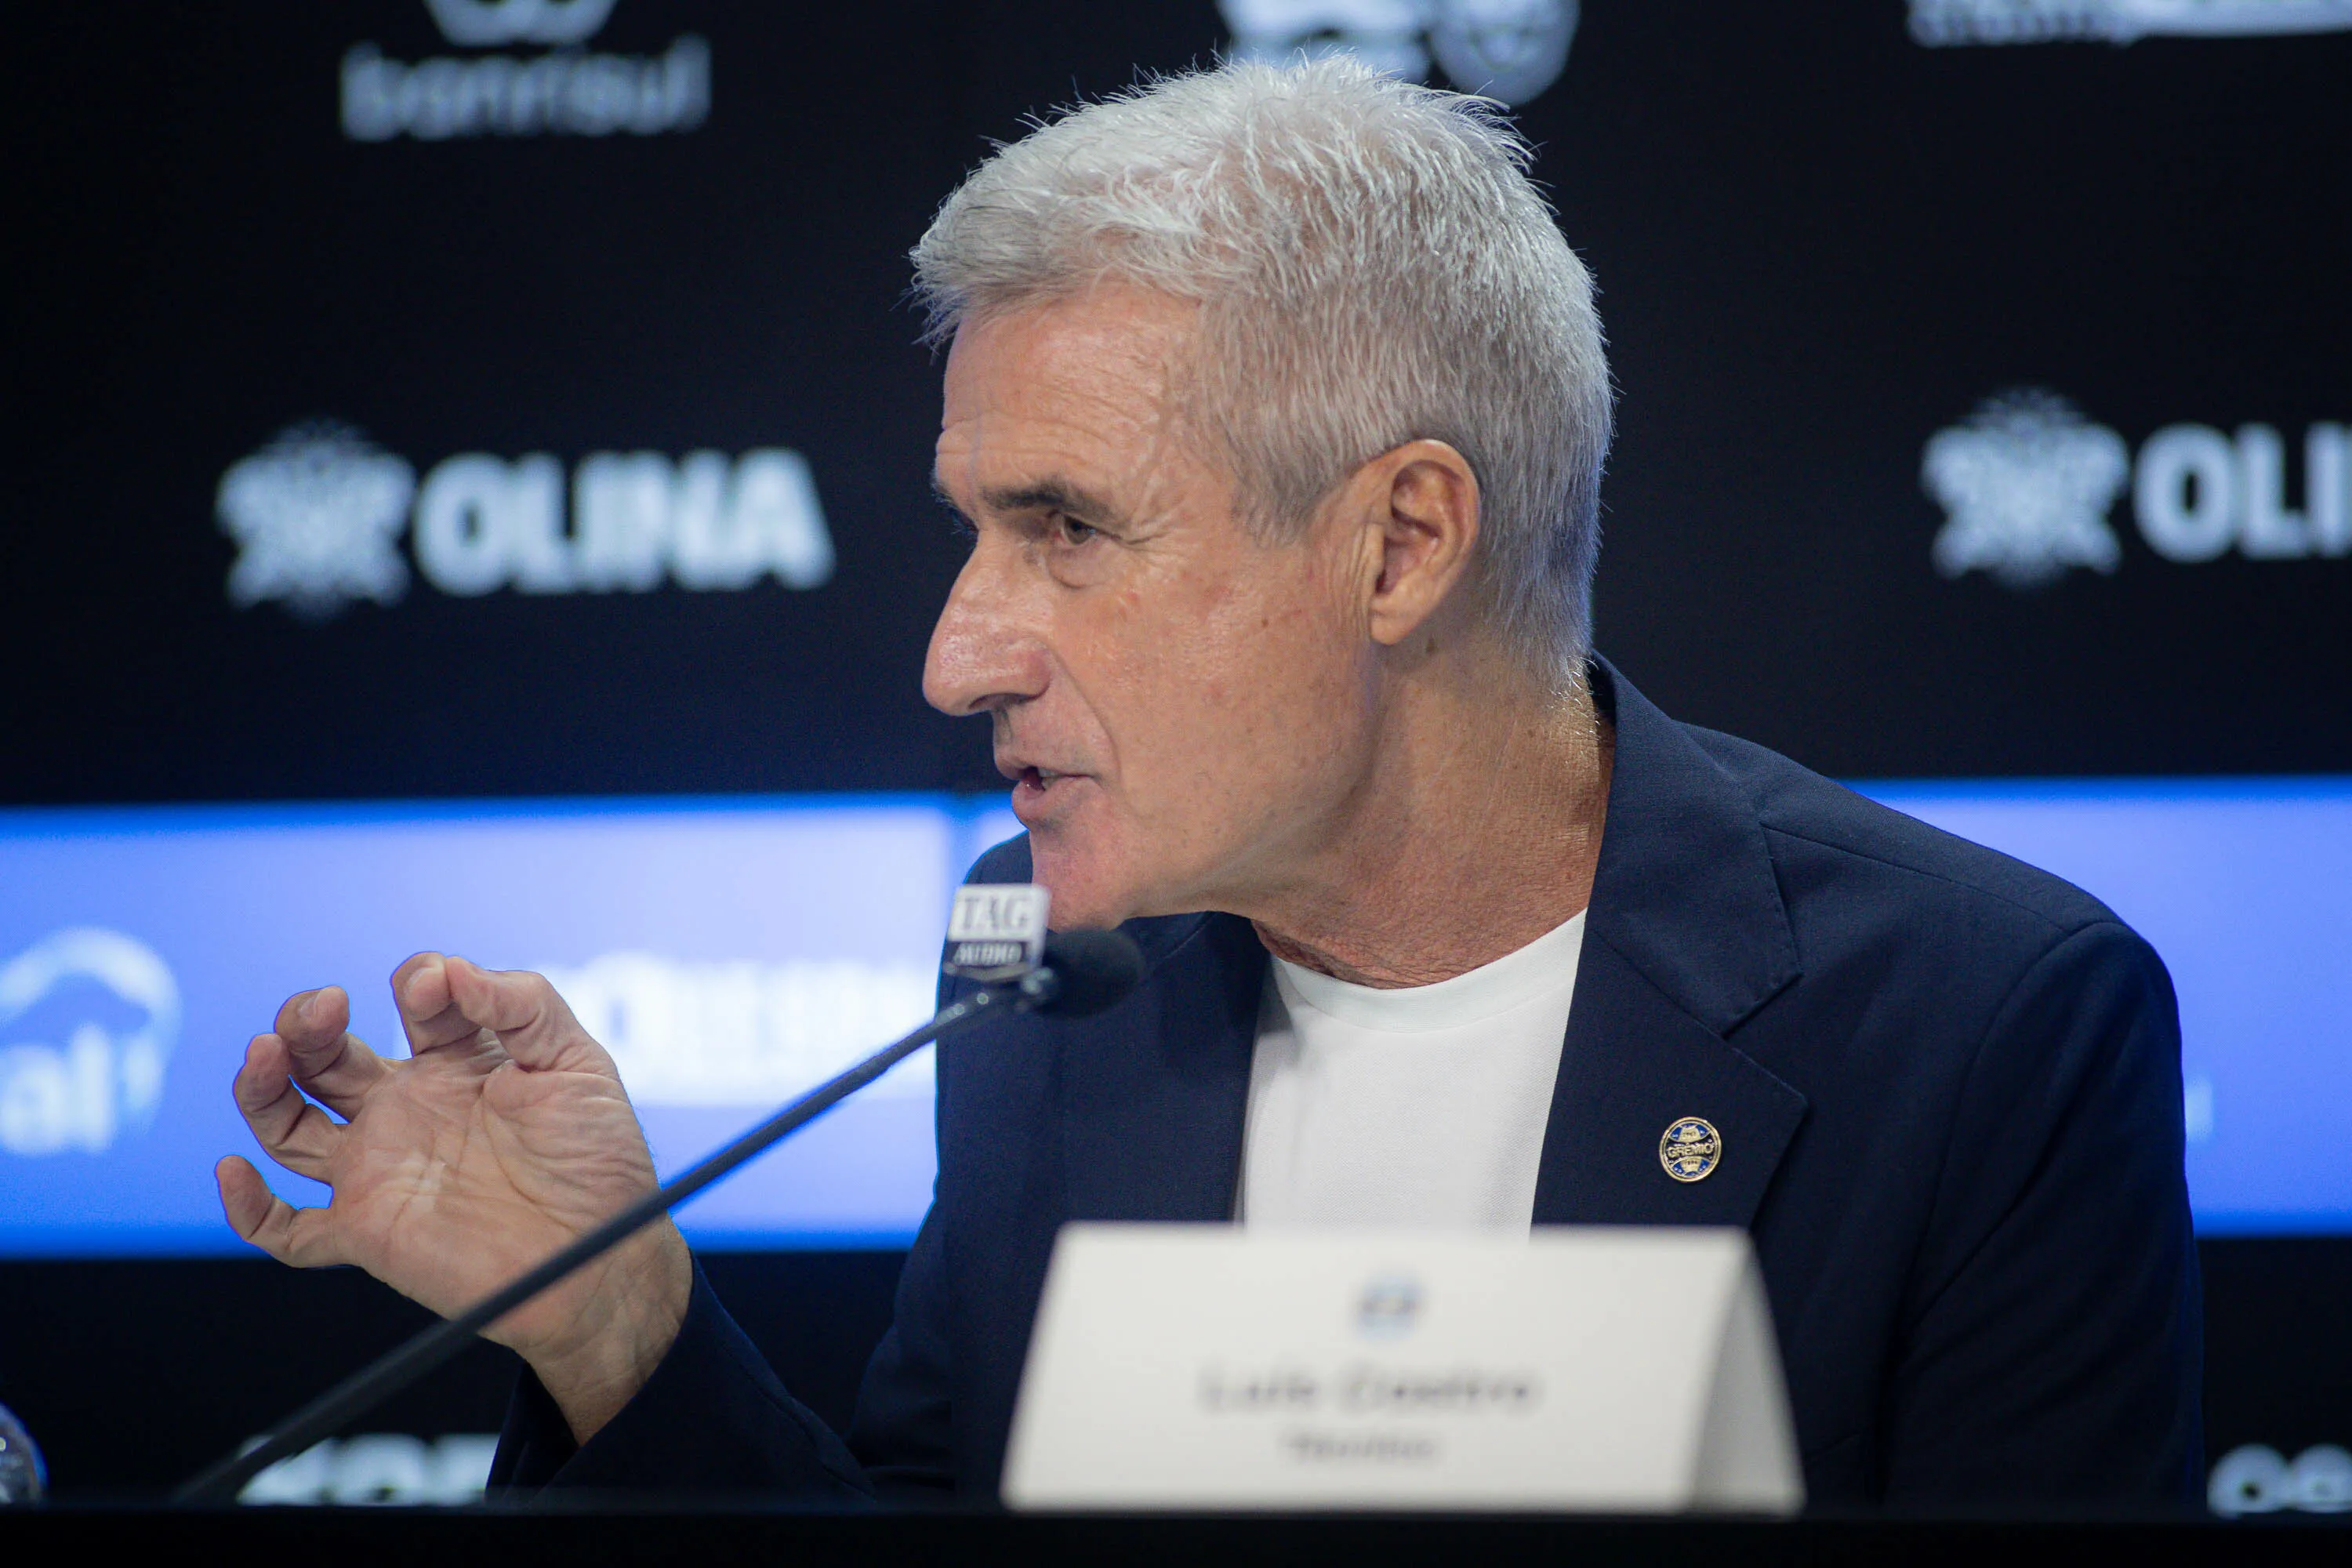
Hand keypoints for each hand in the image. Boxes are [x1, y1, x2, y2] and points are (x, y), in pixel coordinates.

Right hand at [216, 953, 692, 1441]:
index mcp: (460, 1062)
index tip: (433, 985)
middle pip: (328, 1055)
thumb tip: (451, 969)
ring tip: (266, 1050)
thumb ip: (523, 1004)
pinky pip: (289, 1230)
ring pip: (289, 1124)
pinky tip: (234, 1171)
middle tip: (323, 1005)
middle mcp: (410, 1109)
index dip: (420, 981)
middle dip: (310, 1020)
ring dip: (265, 1085)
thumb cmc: (600, 1161)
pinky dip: (249, 1208)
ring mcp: (382, 1168)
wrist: (605, 1257)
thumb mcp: (577, 1062)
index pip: (415, 1002)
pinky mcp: (368, 1231)